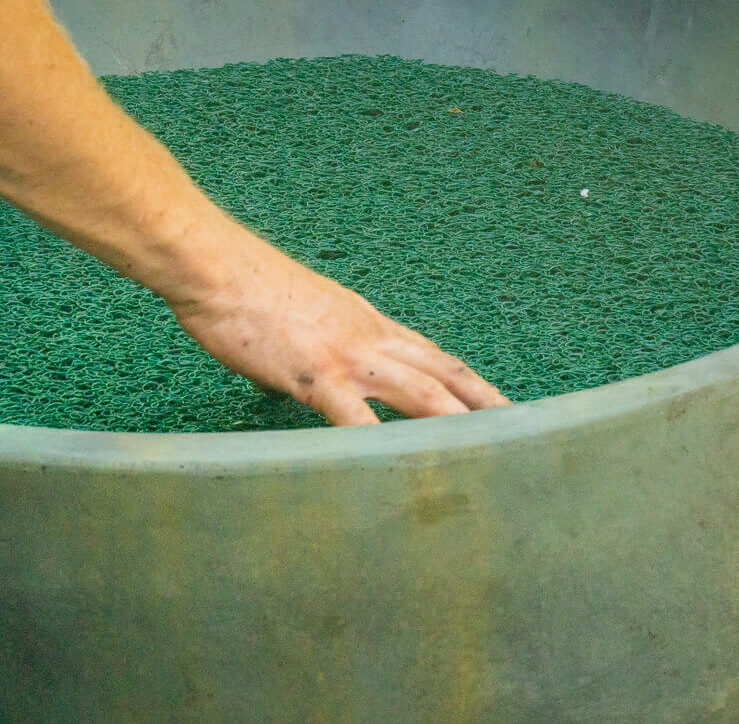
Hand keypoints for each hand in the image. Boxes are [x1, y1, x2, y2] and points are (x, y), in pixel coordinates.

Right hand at [171, 214, 510, 424]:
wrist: (215, 265)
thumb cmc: (245, 290)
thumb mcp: (304, 316)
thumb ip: (326, 346)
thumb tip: (326, 376)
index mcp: (369, 323)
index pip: (435, 357)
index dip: (472, 385)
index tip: (500, 407)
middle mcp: (371, 336)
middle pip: (444, 374)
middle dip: (486, 407)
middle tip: (523, 437)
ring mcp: (347, 354)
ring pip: (420, 393)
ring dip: (457, 426)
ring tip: (490, 456)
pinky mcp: (314, 372)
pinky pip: (354, 416)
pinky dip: (379, 446)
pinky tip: (396, 473)